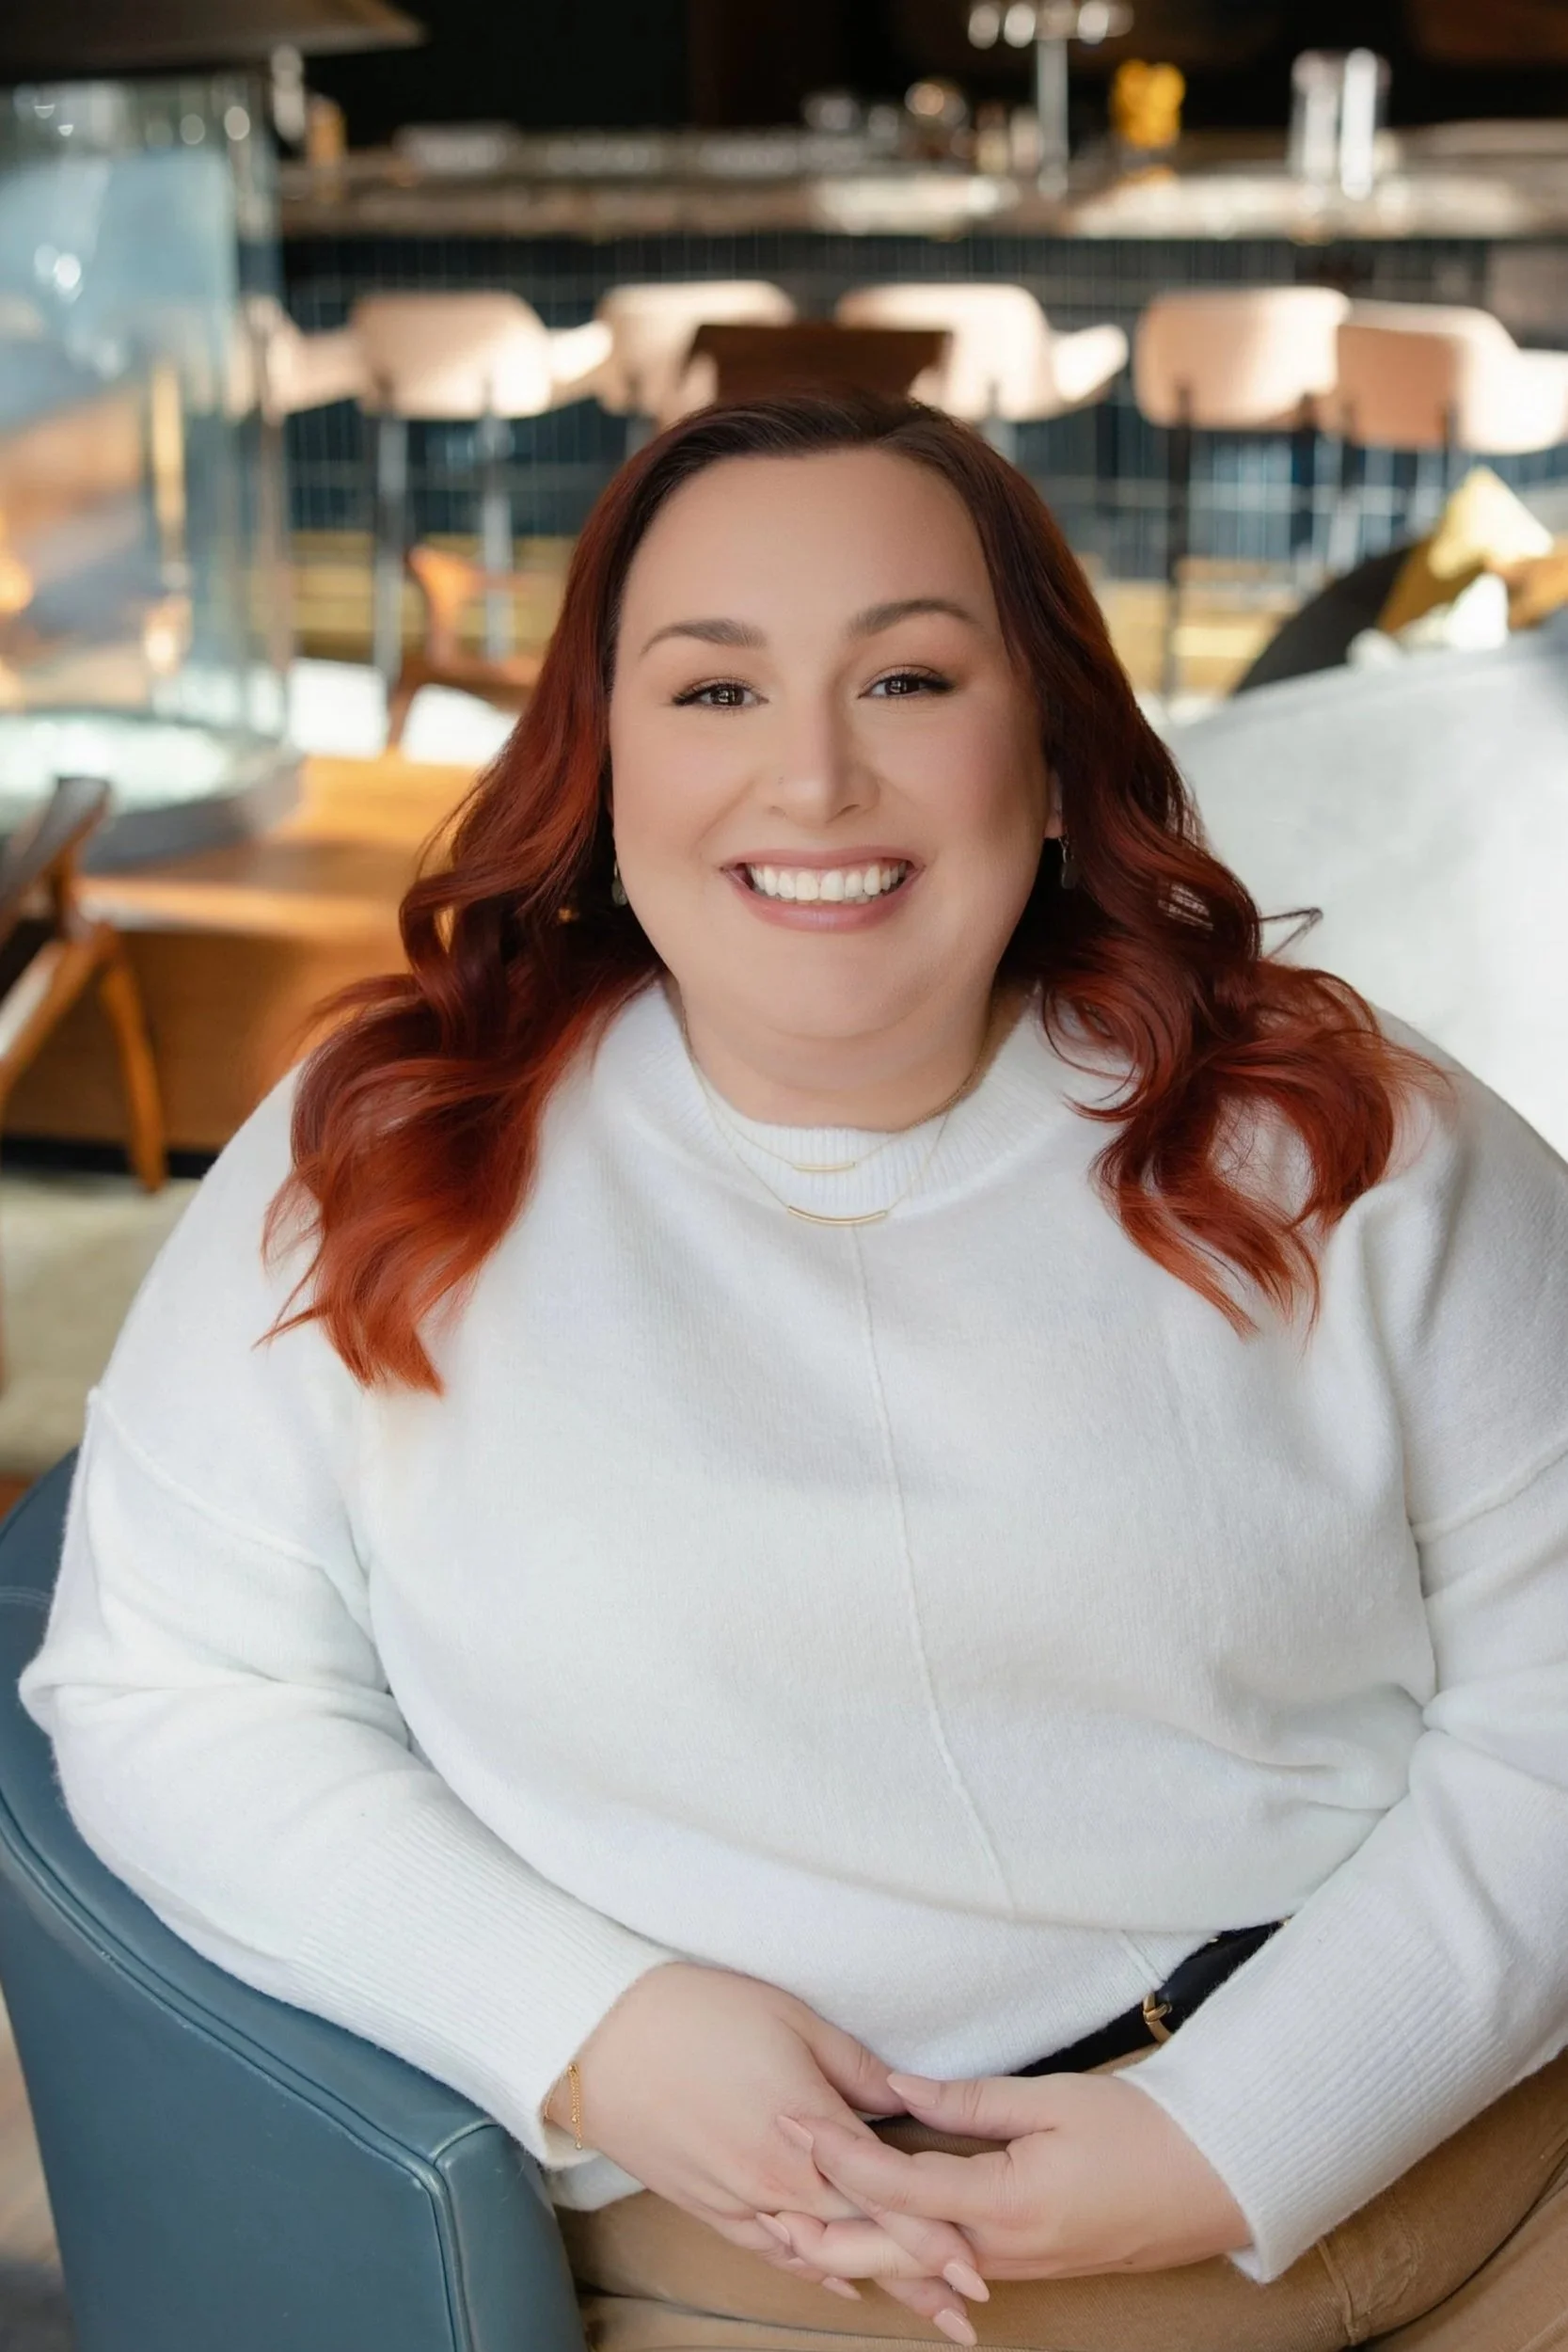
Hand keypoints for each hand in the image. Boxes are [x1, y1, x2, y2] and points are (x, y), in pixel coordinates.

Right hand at [546, 1964, 989, 2331]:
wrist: (598, 2035)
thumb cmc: (698, 2012)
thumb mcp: (791, 2020)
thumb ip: (854, 2069)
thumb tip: (903, 2100)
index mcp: (806, 2133)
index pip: (887, 2201)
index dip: (936, 2239)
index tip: (977, 2269)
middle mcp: (777, 2183)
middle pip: (862, 2243)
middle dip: (918, 2278)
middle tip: (968, 2312)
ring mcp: (738, 2201)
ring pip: (819, 2257)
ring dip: (872, 2282)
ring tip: (924, 2311)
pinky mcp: (706, 2205)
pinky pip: (770, 2251)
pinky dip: (810, 2270)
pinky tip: (839, 2282)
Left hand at [758, 2066, 1253, 2282]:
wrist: (1213, 2182)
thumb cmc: (1142, 2132)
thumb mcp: (1051, 2101)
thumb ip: (968, 2102)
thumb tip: (897, 2088)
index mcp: (1005, 2206)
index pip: (899, 2185)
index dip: (841, 2154)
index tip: (797, 2121)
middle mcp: (1001, 2249)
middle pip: (892, 2250)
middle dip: (826, 2232)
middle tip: (766, 2210)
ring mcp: (1013, 2264)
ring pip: (916, 2264)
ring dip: (855, 2247)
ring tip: (796, 2229)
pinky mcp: (1023, 2261)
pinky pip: (945, 2264)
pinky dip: (899, 2254)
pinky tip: (868, 2243)